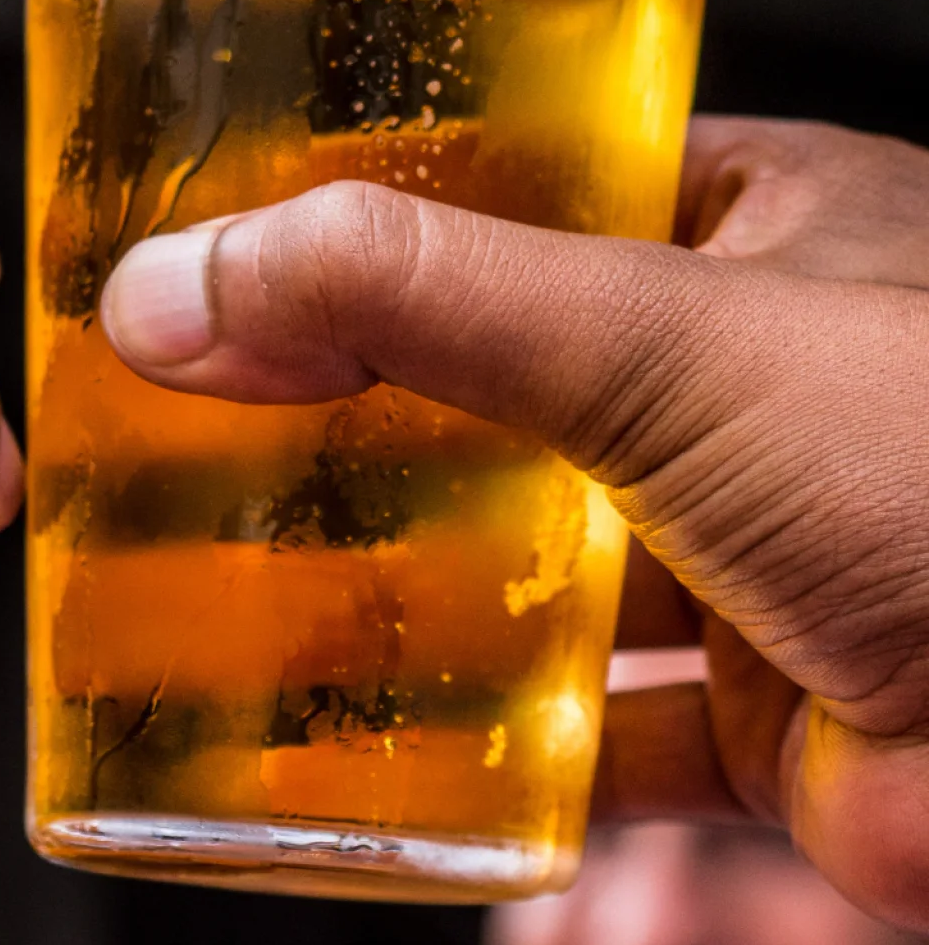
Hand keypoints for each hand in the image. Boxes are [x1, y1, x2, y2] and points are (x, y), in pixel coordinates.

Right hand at [100, 117, 928, 928]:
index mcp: (752, 231)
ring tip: (234, 580)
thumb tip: (180, 288)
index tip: (227, 249)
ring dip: (404, 589)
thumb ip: (412, 299)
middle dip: (359, 420)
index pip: (518, 195)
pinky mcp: (764, 717)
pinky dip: (485, 749)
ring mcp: (754, 554)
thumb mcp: (660, 336)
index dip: (369, 221)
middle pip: (501, 390)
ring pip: (535, 566)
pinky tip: (370, 747)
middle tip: (196, 420)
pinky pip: (587, 730)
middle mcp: (750, 386)